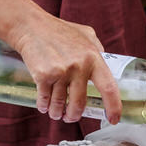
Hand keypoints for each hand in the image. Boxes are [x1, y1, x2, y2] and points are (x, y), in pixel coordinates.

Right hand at [4, 14, 118, 123]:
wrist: (32, 26)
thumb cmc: (59, 30)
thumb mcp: (86, 34)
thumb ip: (98, 50)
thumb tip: (108, 66)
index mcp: (93, 58)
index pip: (109, 88)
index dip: (113, 107)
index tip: (113, 119)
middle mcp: (79, 66)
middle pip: (80, 103)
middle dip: (74, 115)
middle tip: (71, 117)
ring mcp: (60, 72)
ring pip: (60, 104)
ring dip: (57, 113)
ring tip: (56, 113)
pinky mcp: (43, 76)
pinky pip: (45, 99)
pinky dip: (44, 106)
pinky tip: (44, 105)